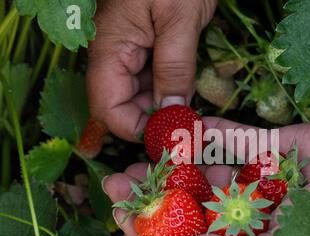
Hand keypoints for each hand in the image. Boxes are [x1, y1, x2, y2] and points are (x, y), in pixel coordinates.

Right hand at [87, 0, 216, 141]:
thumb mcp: (180, 20)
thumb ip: (174, 69)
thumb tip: (172, 113)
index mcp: (111, 49)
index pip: (109, 109)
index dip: (136, 130)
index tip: (172, 137)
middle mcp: (115, 56)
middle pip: (124, 107)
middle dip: (155, 122)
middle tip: (192, 129)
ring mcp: (130, 53)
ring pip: (141, 97)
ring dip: (166, 109)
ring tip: (196, 113)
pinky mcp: (147, 49)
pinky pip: (154, 81)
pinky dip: (171, 92)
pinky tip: (191, 93)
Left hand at [102, 118, 309, 235]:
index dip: (154, 235)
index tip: (124, 218)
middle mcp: (241, 212)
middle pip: (187, 206)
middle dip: (152, 196)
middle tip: (118, 182)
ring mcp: (250, 177)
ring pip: (199, 172)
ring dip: (168, 165)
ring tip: (138, 158)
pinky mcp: (259, 147)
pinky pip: (224, 140)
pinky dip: (201, 135)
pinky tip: (176, 129)